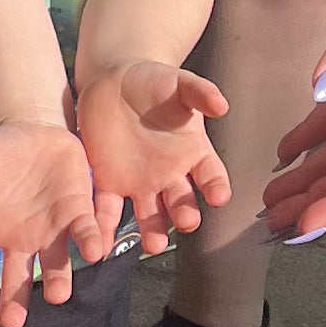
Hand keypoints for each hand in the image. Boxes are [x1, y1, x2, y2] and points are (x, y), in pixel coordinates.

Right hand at [0, 117, 106, 326]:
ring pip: (55, 261)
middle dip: (16, 299)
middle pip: (17, 275)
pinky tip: (96, 252)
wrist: (36, 132)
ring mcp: (51, 229)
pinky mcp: (77, 211)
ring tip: (58, 297)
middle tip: (13, 323)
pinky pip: (84, 231)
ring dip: (58, 278)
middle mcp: (21, 239)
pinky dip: (89, 241)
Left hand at [77, 59, 230, 249]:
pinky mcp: (109, 183)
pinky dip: (105, 227)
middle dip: (184, 214)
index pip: (211, 175)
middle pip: (181, 201)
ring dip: (151, 231)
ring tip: (151, 245)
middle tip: (186, 222)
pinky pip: (108, 210)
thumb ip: (200, 93)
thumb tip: (222, 104)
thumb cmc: (153, 82)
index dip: (216, 187)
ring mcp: (140, 183)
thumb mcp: (179, 84)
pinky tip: (103, 242)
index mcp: (192, 152)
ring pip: (149, 214)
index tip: (219, 197)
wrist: (113, 81)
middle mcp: (169, 174)